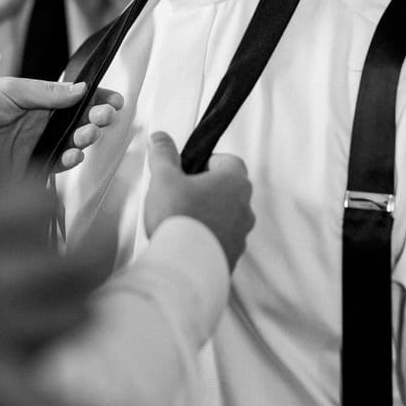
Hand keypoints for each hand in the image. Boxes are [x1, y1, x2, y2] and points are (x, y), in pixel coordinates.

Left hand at [0, 77, 121, 174]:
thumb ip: (45, 93)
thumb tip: (80, 89)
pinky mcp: (26, 169)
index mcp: (37, 100)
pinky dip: (68, 160)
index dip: (98, 99)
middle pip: (79, 121)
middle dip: (96, 119)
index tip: (115, 101)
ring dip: (84, 139)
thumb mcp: (9, 91)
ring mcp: (34, 146)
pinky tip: (72, 155)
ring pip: (71, 144)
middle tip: (102, 118)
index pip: (76, 98)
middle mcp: (39, 123)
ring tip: (85, 135)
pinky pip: (55, 166)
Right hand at [142, 132, 254, 269]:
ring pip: (225, 216)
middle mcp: (245, 208)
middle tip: (180, 193)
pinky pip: (220, 240)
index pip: (228, 161)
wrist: (183, 266)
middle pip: (226, 189)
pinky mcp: (232, 256)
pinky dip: (206, 238)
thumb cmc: (179, 220)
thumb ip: (163, 154)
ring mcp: (241, 234)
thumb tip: (161, 140)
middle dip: (204, 189)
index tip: (189, 168)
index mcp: (235, 183)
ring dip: (207, 215)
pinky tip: (184, 239)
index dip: (206, 162)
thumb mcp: (164, 178)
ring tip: (179, 219)